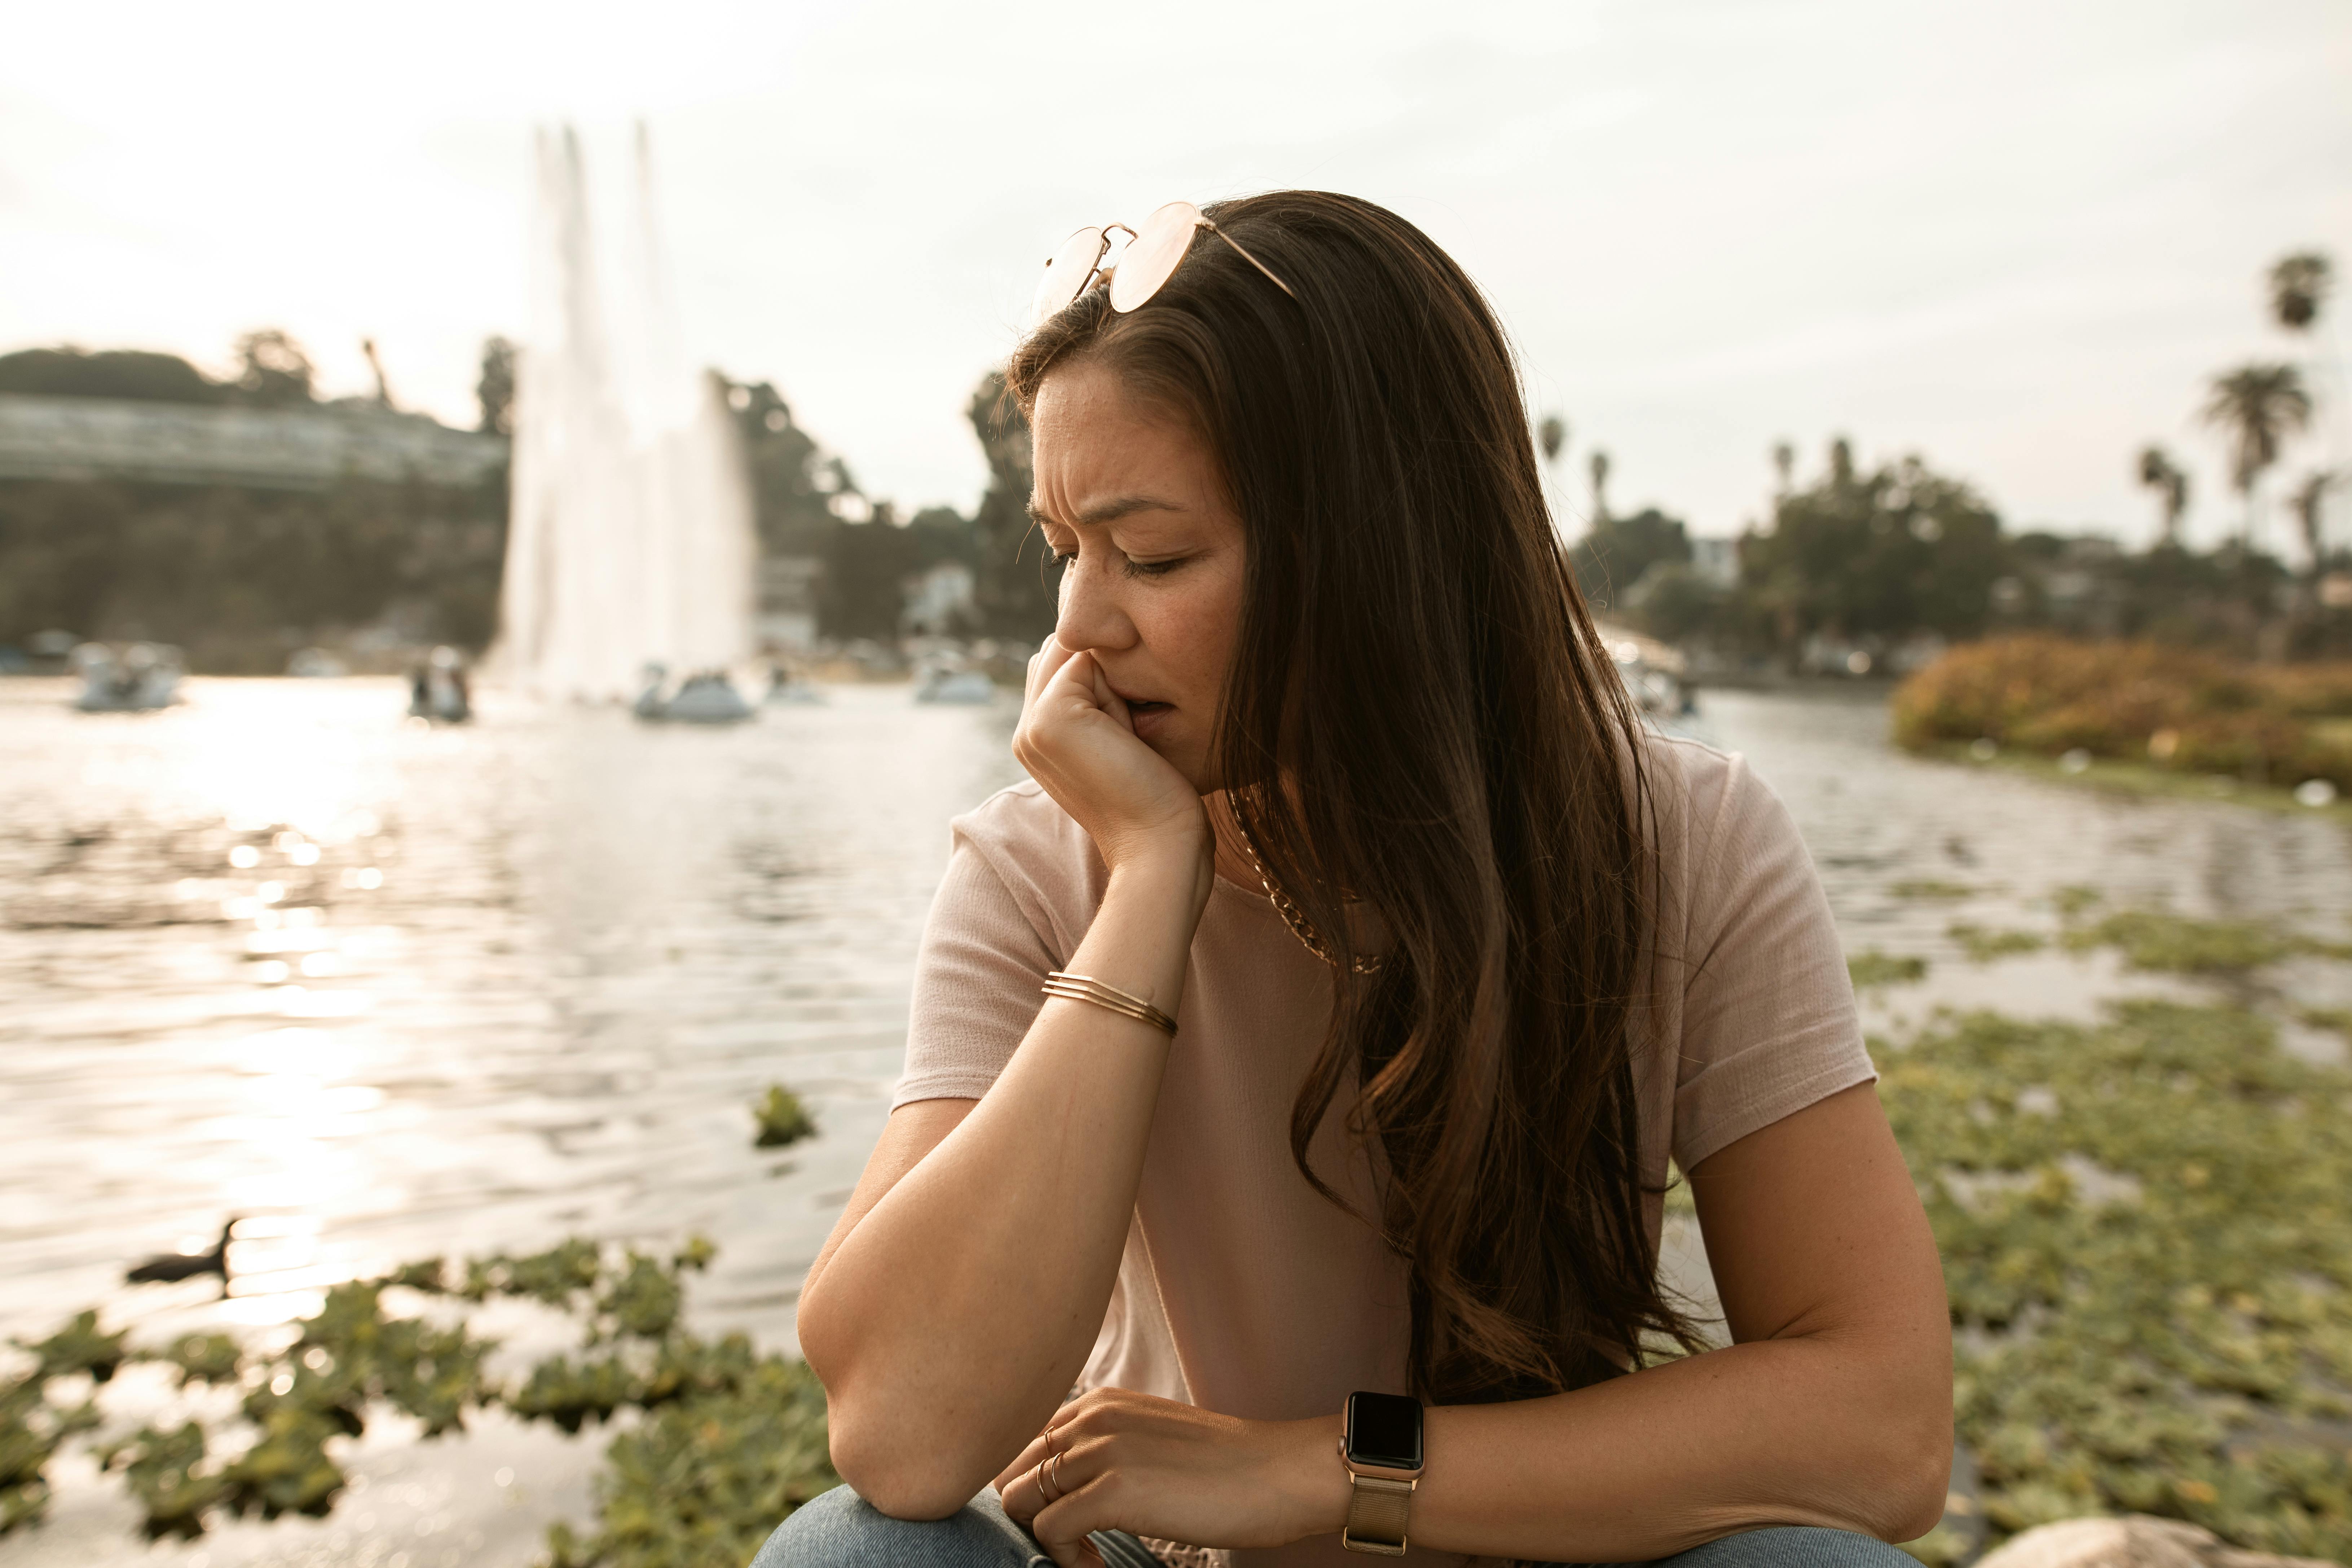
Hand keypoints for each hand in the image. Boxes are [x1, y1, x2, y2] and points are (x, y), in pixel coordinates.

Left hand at [992, 1388, 1344, 1566]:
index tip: (1067, 1517)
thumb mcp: (1150, 1438)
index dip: (1034, 1489)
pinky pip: (1048, 1531)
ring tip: (1088, 1555)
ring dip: (1046, 1539)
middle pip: (1012, 1471)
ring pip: (1020, 1500)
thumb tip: (1060, 1483)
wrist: (1279, 1473)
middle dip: (1030, 1514)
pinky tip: (1098, 1566)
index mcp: (1099, 1402)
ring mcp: (1100, 1451)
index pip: (1024, 1443)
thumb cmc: (1225, 1466)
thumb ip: (1103, 1447)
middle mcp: (1091, 1417)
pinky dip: (1065, 1559)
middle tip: (1074, 1542)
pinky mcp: (1112, 1491)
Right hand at [1013, 639, 1210, 899]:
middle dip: (1105, 673)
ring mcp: (1031, 725)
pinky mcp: (1050, 717)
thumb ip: (1099, 703)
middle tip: (1128, 736)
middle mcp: (1025, 732)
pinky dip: (1119, 690)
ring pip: (1074, 653)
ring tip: (1126, 736)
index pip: (1062, 667)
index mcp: (1037, 741)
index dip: (1105, 679)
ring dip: (1112, 680)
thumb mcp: (1121, 744)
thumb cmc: (1157, 801)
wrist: (1159, 844)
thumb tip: (1103, 653)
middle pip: (1062, 653)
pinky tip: (1127, 736)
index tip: (1129, 735)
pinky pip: (1088, 661)